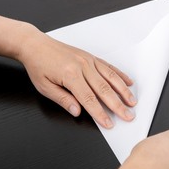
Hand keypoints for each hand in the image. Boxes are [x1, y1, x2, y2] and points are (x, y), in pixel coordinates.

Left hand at [17, 26, 136, 127]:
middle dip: (118, 105)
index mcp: (70, 76)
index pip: (89, 99)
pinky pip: (109, 67)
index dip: (100, 113)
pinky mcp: (90, 57)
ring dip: (123, 91)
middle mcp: (82, 67)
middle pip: (104, 90)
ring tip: (132, 102)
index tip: (109, 123)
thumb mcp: (45, 87)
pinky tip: (128, 83)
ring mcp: (88, 61)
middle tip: (128, 116)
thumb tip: (77, 112)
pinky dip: (120, 75)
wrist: (35, 45)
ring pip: (111, 78)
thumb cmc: (38, 65)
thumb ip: (63, 100)